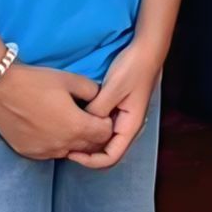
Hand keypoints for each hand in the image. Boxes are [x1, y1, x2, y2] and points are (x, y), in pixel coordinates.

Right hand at [0, 63, 112, 162]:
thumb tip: (101, 100)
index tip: (97, 112)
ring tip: (65, 122)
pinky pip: (51, 154)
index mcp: (77, 126)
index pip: (106, 134)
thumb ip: (93, 91)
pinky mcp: (30, 153)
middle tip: (85, 118)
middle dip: (93, 134)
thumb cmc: (37, 81)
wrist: (0, 88)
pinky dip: (55, 145)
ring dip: (74, 142)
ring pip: (71, 152)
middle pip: (91, 147)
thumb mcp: (71, 80)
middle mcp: (63, 145)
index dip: (106, 122)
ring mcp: (45, 152)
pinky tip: (48, 129)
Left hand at [79, 40, 164, 169]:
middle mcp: (127, 127)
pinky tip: (77, 119)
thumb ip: (98, 109)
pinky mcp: (118, 109)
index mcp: (130, 127)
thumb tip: (82, 125)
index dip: (90, 161)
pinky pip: (103, 126)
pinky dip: (90, 127)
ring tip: (68, 133)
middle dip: (87, 153)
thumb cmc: (133, 68)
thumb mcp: (113, 88)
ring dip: (88, 140)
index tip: (72, 152)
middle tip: (65, 144)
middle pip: (107, 152)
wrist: (147, 50)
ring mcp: (122, 118)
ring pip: (104, 139)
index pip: (111, 157)